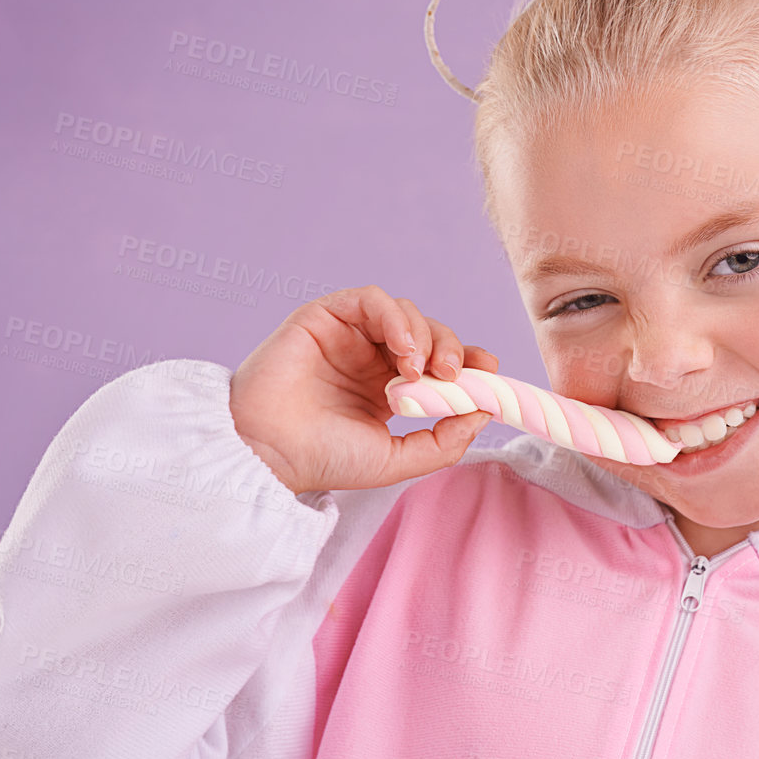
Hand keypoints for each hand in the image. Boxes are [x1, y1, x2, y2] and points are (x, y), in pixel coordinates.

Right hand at [228, 284, 500, 494]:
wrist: (269, 451)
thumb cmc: (323, 458)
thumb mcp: (397, 459)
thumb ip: (444, 440)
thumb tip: (485, 411)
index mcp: (387, 391)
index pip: (438, 363)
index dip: (468, 360)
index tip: (489, 370)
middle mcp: (370, 359)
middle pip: (429, 334)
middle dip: (451, 348)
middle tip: (453, 374)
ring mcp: (348, 336)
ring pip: (405, 314)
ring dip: (425, 335)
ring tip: (419, 369)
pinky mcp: (326, 316)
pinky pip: (372, 299)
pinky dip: (396, 317)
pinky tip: (402, 349)